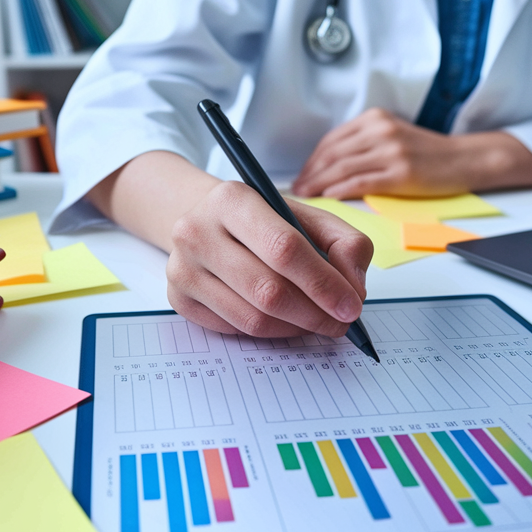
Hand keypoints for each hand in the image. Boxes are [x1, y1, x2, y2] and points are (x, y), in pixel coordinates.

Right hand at [165, 181, 372, 338]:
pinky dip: (271, 332)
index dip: (323, 283)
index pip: (284, 248)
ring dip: (296, 328)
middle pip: (268, 291)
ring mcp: (182, 268)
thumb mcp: (308, 217)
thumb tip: (353, 289)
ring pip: (253, 319)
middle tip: (341, 323)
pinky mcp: (179, 299)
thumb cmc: (264, 222)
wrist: (207, 223)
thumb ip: (345, 244)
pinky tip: (285, 319)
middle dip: (315, 314)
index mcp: (232, 199)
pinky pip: (236, 330)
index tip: (351, 306)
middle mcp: (196, 231)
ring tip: (316, 320)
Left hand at [292, 108, 531, 197]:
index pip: (332, 140)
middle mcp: (380, 130)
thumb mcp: (393, 136)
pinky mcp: (401, 173)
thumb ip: (364, 144)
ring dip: (319, 184)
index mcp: (375, 119)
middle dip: (310, 173)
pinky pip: (361, 182)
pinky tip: (329, 198)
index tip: (301, 175)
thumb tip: (329, 165)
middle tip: (296, 190)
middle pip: (333, 153)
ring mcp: (391, 151)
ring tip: (307, 197)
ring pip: (343, 168)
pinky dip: (341, 190)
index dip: (312, 160)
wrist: (465, 159)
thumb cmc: (428, 153)